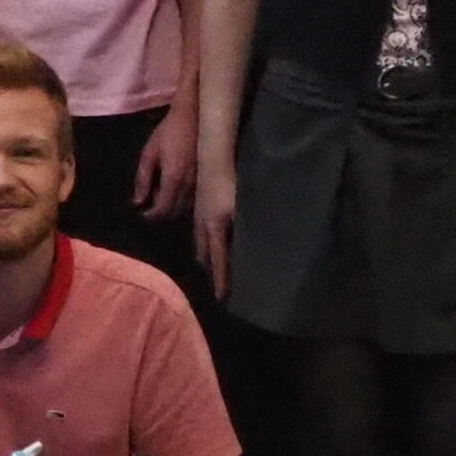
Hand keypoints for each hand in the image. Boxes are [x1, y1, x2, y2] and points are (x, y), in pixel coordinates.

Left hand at [132, 92, 198, 219]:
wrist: (194, 116)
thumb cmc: (168, 132)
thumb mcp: (149, 152)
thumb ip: (143, 178)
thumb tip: (137, 201)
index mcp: (173, 178)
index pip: (163, 209)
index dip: (152, 216)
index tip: (142, 212)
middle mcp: (189, 184)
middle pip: (175, 212)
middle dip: (161, 212)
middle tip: (149, 201)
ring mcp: (200, 181)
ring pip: (186, 207)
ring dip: (172, 206)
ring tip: (160, 192)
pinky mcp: (206, 177)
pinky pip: (194, 198)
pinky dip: (182, 199)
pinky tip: (174, 186)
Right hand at [193, 157, 236, 299]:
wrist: (213, 157)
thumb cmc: (230, 183)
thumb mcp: (241, 209)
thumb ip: (246, 230)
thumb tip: (257, 249)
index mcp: (214, 229)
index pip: (218, 260)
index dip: (220, 280)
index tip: (221, 298)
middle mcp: (203, 225)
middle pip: (204, 254)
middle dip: (209, 271)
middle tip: (214, 285)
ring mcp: (198, 214)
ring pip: (199, 242)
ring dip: (204, 256)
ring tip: (209, 267)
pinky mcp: (199, 204)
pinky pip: (198, 230)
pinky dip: (203, 241)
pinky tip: (209, 238)